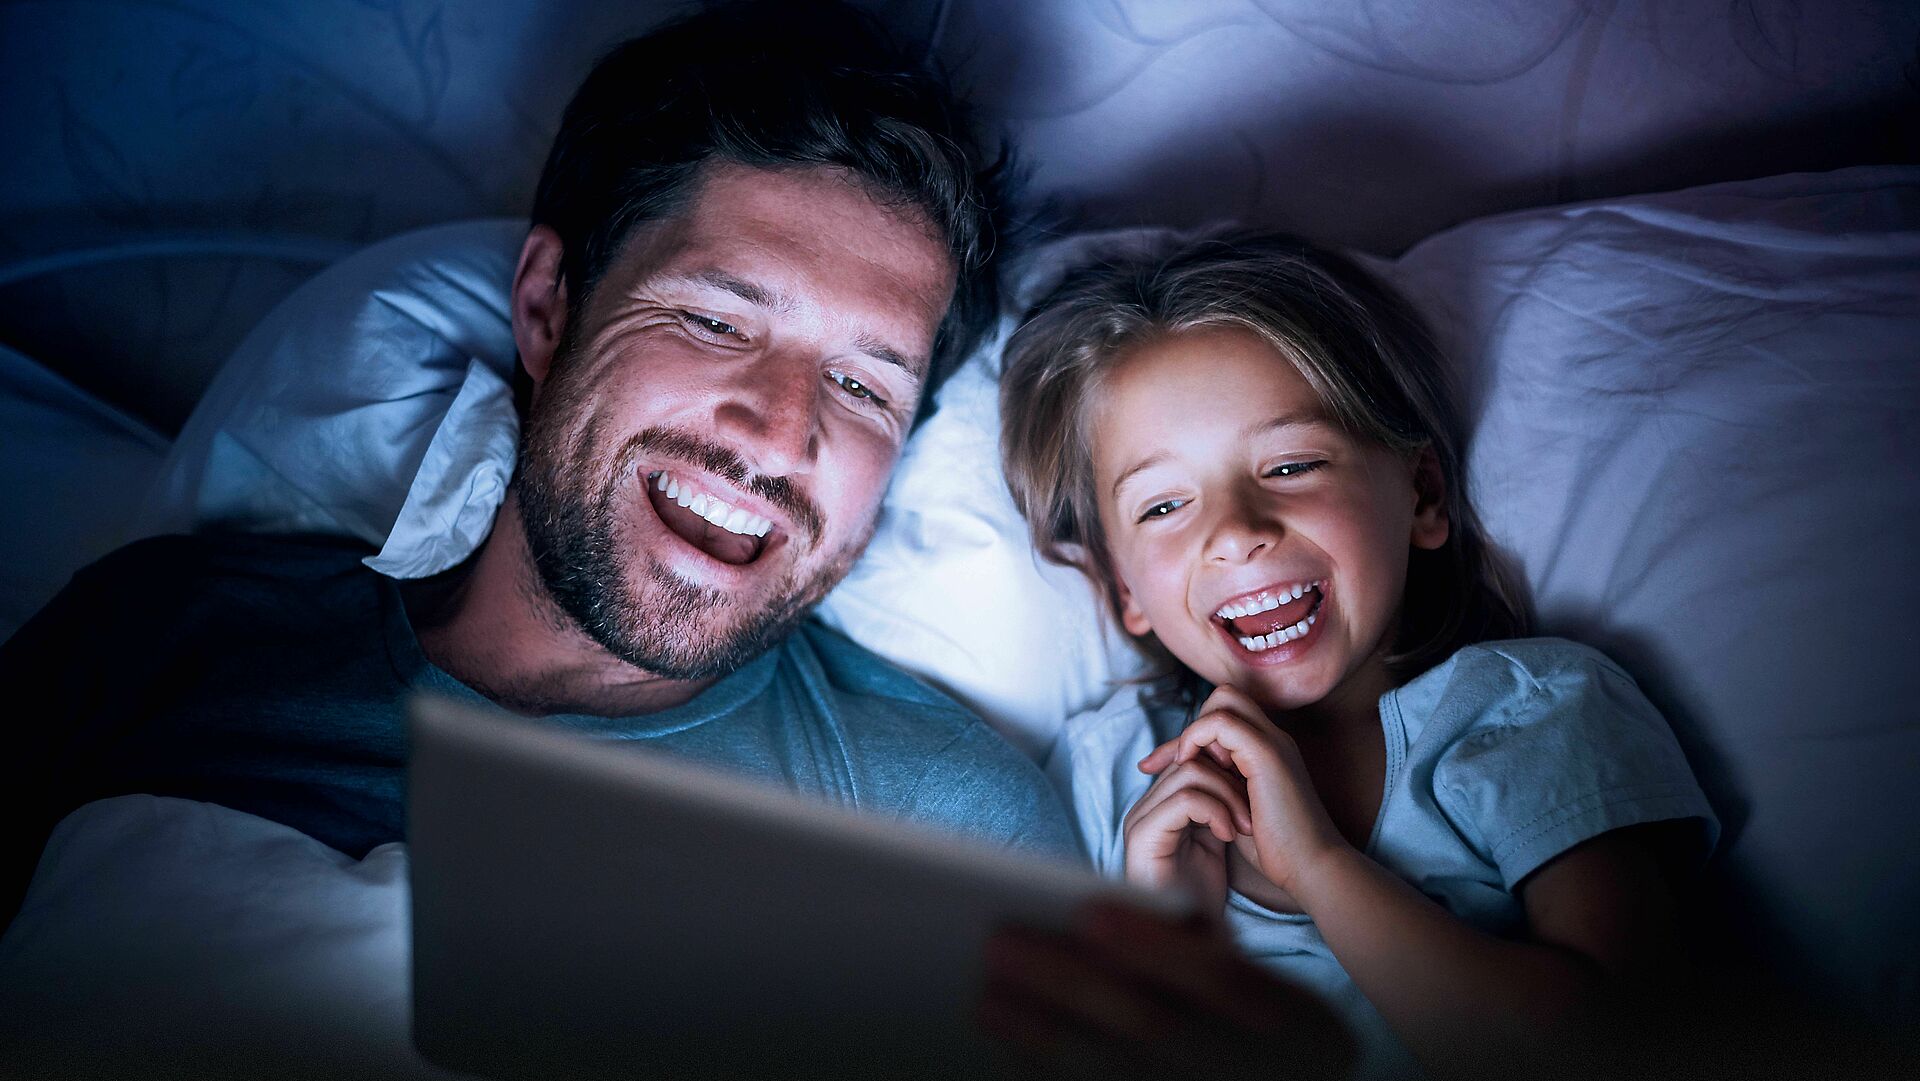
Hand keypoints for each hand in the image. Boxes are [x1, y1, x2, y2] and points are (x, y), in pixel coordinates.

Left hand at [979, 901, 1355, 1080]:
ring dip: (1042, 1036)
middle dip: (1071, 984)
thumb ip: (1202, 951)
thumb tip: (1114, 913)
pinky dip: (1044, 1074)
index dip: (1155, 946)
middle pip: (1155, 1031)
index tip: (1086, 909)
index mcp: (1307, 1034)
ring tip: (988, 996)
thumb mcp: (1262, 990)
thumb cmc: (1259, 1034)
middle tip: (1000, 941)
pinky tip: (1008, 1045)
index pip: (1226, 985)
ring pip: (1116, 1078)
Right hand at [1121, 748, 1250, 911]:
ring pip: (1190, 772)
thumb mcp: (1213, 837)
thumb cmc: (1202, 893)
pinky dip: (1216, 811)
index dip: (1224, 765)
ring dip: (1229, 795)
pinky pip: (1185, 800)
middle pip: (1191, 758)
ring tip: (1243, 827)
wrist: (1190, 938)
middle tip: (1252, 813)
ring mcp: (1139, 819)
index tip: (1251, 791)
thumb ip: (1215, 804)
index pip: (1189, 756)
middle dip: (1230, 778)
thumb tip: (1237, 770)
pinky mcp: (1142, 836)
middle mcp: (1144, 806)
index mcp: (1158, 804)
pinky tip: (1228, 835)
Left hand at [1138, 685, 1346, 896]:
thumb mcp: (1237, 808)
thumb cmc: (1277, 848)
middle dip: (1192, 724)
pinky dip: (1196, 737)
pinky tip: (1188, 766)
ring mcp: (1273, 742)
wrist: (1312, 867)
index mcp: (1269, 749)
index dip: (1191, 734)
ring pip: (1224, 699)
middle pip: (1225, 696)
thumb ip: (1220, 786)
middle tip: (1170, 761)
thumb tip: (1186, 778)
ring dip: (1196, 729)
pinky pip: (1220, 722)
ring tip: (1184, 765)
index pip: (1225, 715)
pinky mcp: (1266, 754)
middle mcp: (1274, 737)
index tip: (1158, 764)